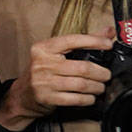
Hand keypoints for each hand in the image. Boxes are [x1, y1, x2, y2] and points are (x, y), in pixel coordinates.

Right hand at [0, 29, 114, 131]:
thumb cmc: (43, 71)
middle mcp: (42, 64)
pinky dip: (88, 99)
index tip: (108, 44)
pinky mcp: (47, 98)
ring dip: (97, 87)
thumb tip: (108, 31)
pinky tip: (90, 97)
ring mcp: (43, 82)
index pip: (72, 40)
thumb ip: (83, 42)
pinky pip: (76, 99)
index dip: (93, 41)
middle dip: (101, 73)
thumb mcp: (56, 53)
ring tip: (100, 86)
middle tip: (106, 75)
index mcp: (43, 48)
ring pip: (82, 84)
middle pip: (82, 67)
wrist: (23, 94)